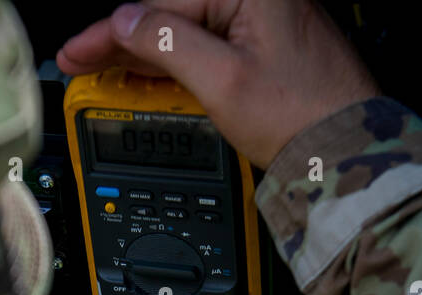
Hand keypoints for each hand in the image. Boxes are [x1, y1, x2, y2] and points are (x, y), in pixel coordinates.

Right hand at [56, 0, 378, 168]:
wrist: (344, 152)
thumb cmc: (302, 117)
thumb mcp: (221, 79)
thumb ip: (168, 43)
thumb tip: (127, 21)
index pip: (161, 6)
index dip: (110, 32)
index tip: (77, 53)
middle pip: (172, 13)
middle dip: (121, 40)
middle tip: (80, 62)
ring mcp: (267, 20)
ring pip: (187, 29)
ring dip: (144, 52)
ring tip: (105, 70)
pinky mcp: (269, 45)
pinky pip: (209, 43)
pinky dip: (175, 61)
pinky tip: (150, 72)